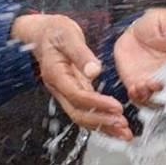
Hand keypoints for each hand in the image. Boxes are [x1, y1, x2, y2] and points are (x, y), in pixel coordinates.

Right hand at [11, 14, 132, 140]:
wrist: (42, 33)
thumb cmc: (54, 31)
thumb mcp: (68, 35)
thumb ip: (81, 53)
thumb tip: (94, 71)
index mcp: (56, 74)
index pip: (77, 95)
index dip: (97, 103)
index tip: (116, 108)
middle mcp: (59, 87)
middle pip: (78, 113)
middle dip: (101, 121)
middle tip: (122, 126)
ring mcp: (66, 91)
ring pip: (82, 116)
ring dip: (103, 126)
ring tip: (124, 133)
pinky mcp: (74, 90)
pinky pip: (86, 109)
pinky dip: (100, 119)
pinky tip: (115, 125)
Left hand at [114, 8, 165, 106]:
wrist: (135, 32)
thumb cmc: (156, 24)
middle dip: (165, 89)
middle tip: (156, 83)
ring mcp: (157, 82)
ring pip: (158, 96)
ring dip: (150, 96)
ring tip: (141, 86)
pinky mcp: (141, 86)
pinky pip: (141, 97)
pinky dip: (137, 97)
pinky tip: (133, 89)